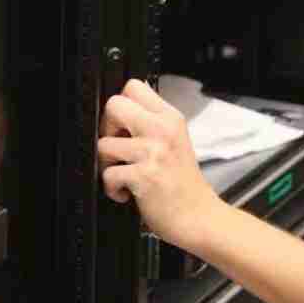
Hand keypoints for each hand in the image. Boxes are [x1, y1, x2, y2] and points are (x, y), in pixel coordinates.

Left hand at [99, 79, 222, 250]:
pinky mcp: (144, 176)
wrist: (199, 216)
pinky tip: (127, 192)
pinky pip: (108, 174)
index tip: (123, 127)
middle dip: (106, 128)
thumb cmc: (184, 184)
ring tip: (124, 174)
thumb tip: (120, 113)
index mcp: (171, 118)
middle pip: (114, 105)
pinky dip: (112, 188)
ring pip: (103, 144)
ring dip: (107, 164)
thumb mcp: (175, 140)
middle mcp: (163, 130)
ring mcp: (154, 152)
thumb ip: (152, 122)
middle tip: (118, 147)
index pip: (133, 86)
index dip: (120, 107)